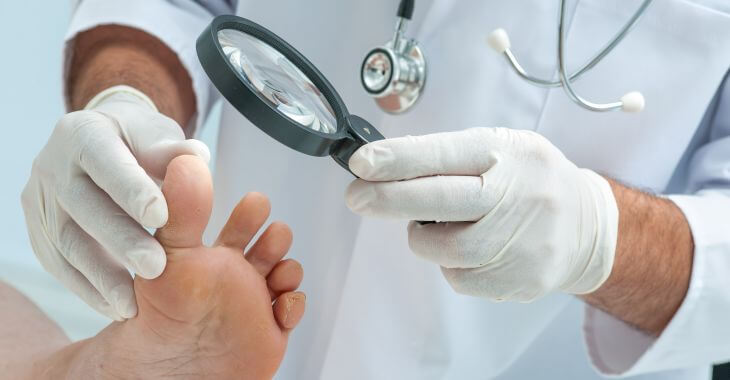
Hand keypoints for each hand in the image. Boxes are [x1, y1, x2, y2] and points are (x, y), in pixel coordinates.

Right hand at [21, 85, 209, 319]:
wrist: (105, 144)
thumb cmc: (139, 140)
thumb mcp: (156, 134)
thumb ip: (173, 150)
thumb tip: (197, 156)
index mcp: (83, 133)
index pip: (104, 161)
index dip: (130, 189)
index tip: (161, 217)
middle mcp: (53, 164)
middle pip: (82, 206)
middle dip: (120, 240)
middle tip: (156, 268)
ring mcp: (41, 199)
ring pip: (65, 242)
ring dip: (100, 276)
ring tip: (132, 304)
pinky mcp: (39, 229)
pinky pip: (58, 263)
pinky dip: (86, 288)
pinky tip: (114, 306)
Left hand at [345, 127, 618, 301]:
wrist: (588, 226)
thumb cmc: (529, 180)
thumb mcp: (499, 148)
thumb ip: (447, 156)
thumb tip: (383, 167)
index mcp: (508, 153)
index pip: (444, 154)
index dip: (397, 159)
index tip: (361, 163)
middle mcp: (517, 194)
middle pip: (439, 201)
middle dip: (388, 199)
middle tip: (356, 197)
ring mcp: (521, 241)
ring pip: (443, 247)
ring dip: (423, 237)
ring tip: (435, 224)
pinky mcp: (520, 279)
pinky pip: (459, 277)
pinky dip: (451, 263)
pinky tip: (469, 247)